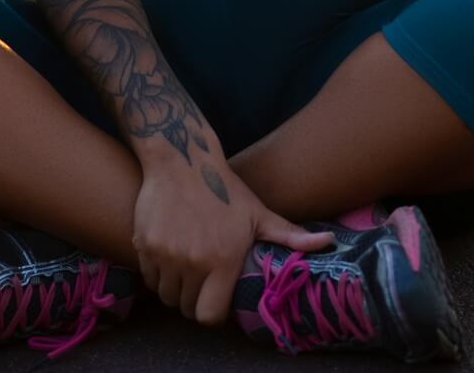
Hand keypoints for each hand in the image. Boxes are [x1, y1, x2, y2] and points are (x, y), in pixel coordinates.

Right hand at [131, 154, 334, 325]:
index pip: (210, 316)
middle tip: (202, 279)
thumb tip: (329, 242)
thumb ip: (290, 235)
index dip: (213, 311)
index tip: (215, 296)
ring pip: (166, 295)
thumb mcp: (258, 213)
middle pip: (187, 308)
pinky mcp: (144, 245)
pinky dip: (157, 273)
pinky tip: (169, 253)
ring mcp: (166, 255)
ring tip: (186, 266)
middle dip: (194, 300)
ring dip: (175, 288)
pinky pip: (148, 277)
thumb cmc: (225, 188)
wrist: (181, 158)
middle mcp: (192, 262)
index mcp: (223, 260)